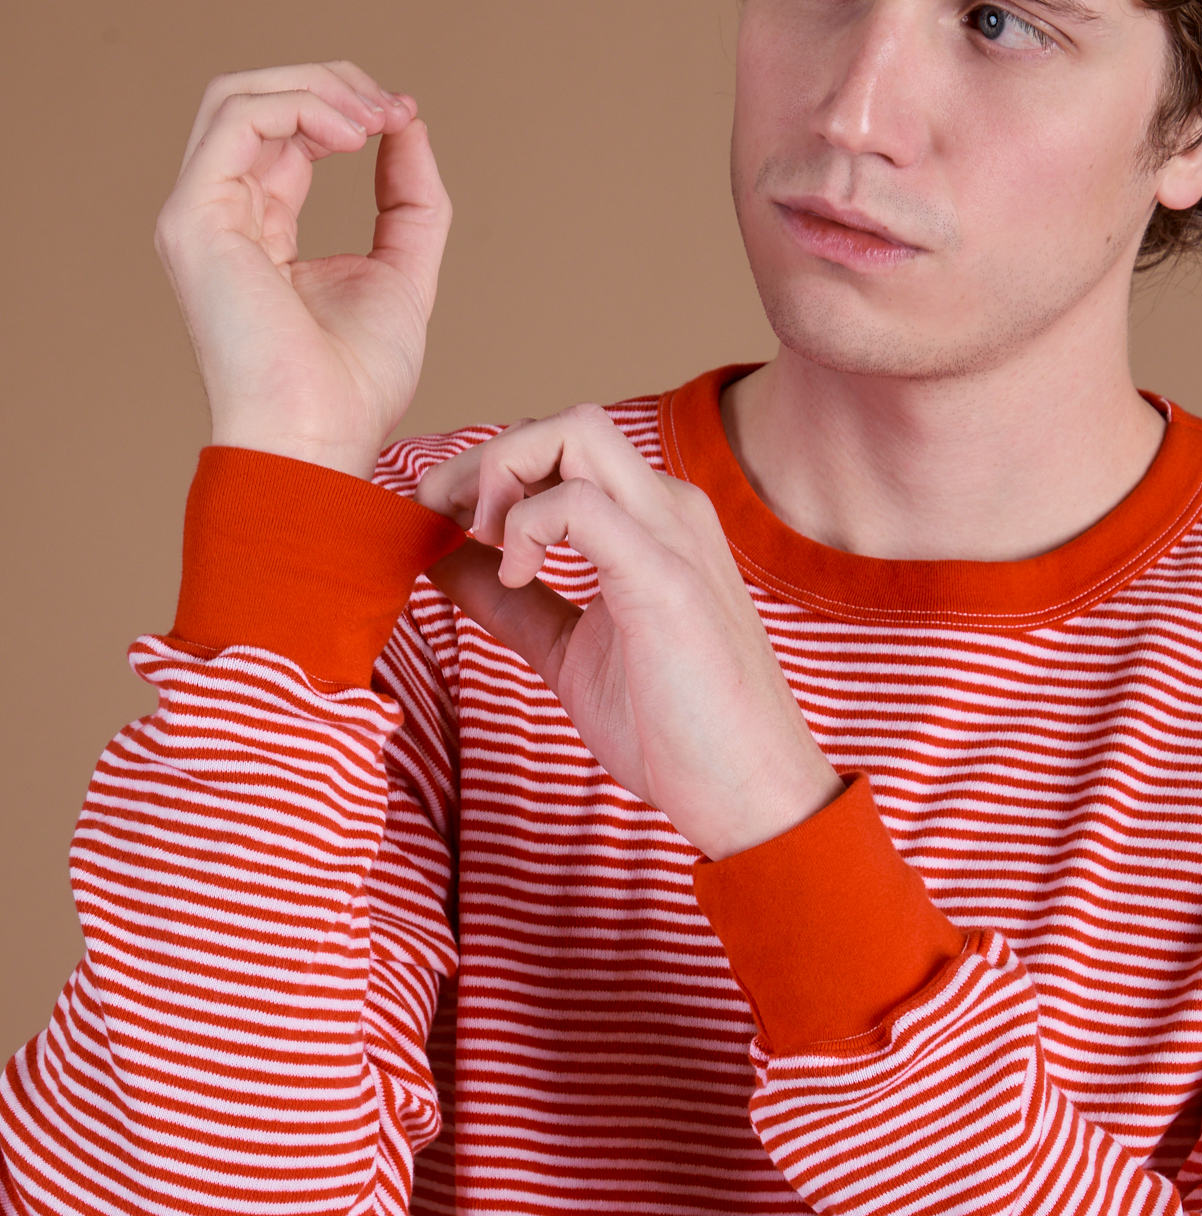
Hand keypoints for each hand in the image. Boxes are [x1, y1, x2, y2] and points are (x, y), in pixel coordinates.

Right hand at [155, 61, 451, 477]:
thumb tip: (408, 124)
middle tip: (394, 109)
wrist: (320, 436)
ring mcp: (199, 215)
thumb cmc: (354, 383)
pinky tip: (353, 134)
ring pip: (238, 97)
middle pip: (256, 102)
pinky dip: (301, 107)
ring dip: (318, 89)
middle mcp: (220, 215)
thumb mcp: (403, 271)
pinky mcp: (194, 218)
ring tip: (377, 117)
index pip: (287, 134)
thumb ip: (410, 198)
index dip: (346, 109)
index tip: (404, 119)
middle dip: (332, 86)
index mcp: (259, 228)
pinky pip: (237, 118)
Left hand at [416, 405, 842, 859]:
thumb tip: (441, 560)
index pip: (563, 448)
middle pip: (565, 422)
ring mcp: (670, 536)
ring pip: (575, 433)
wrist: (749, 793)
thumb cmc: (674, 730)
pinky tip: (516, 578)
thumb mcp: (569, 651)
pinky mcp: (665, 578)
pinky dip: (527, 526)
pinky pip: (581, 504)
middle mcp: (667, 511)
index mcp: (652, 523)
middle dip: (484, 460)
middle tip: (439, 522)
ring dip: (503, 476)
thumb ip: (513, 601)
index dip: (488, 472)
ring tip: (482, 546)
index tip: (438, 524)